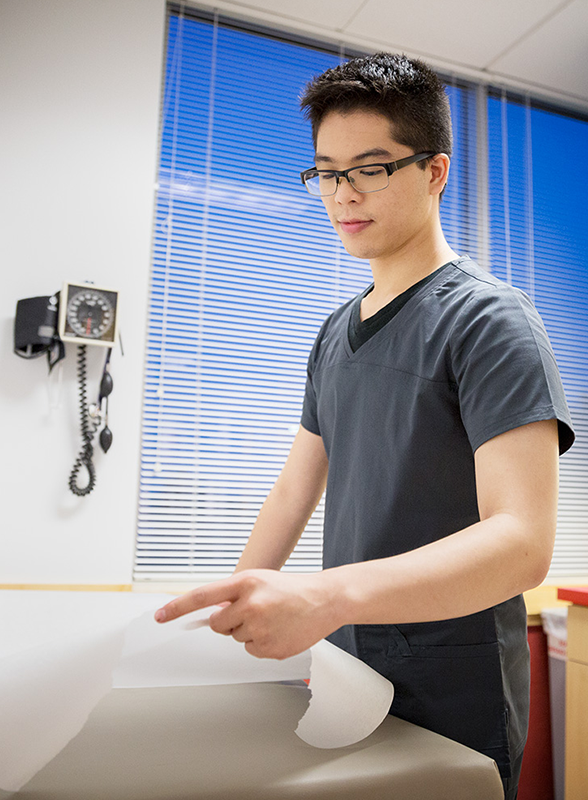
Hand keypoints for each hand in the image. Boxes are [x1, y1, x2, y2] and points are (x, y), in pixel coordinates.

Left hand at [154, 569, 340, 659]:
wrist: (325, 600)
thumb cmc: (291, 589)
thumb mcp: (260, 580)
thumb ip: (233, 595)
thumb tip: (212, 614)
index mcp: (246, 582)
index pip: (202, 596)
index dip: (177, 608)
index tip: (159, 616)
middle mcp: (251, 604)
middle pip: (218, 624)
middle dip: (228, 622)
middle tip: (252, 612)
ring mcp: (261, 628)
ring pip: (236, 638)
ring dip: (248, 631)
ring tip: (272, 619)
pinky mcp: (270, 648)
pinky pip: (251, 650)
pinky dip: (261, 643)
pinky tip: (278, 630)